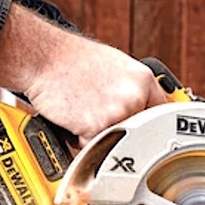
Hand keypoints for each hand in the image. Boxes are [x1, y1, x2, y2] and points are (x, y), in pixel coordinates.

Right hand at [25, 36, 166, 142]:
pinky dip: (80, 140)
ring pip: (116, 142)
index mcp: (143, 80)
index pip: (162, 114)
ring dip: (99, 136)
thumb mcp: (115, 67)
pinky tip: (72, 118)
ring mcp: (119, 112)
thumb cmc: (71, 61)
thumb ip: (133, 90)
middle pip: (139, 133)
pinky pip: (94, 147)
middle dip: (120, 132)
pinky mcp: (98, 127)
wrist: (43, 57)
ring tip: (83, 112)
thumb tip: (145, 112)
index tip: (151, 137)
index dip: (152, 128)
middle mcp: (135, 96)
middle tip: (99, 116)